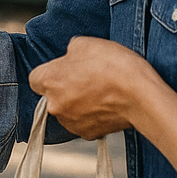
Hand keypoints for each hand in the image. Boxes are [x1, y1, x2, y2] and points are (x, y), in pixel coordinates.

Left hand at [27, 36, 162, 139]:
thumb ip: (70, 51)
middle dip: (66, 87)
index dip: (52, 71)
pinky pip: (85, 122)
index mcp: (47, 81)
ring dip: (79, 102)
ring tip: (101, 90)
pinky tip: (108, 103)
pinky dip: (93, 115)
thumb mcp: (85, 43)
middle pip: (52, 95)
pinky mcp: (88, 134)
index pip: (36, 77)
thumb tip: (70, 56)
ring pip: (68, 110)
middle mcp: (53, 106)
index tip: (67, 68)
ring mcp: (70, 123)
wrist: (141, 95)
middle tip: (88, 77)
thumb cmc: (112, 66)